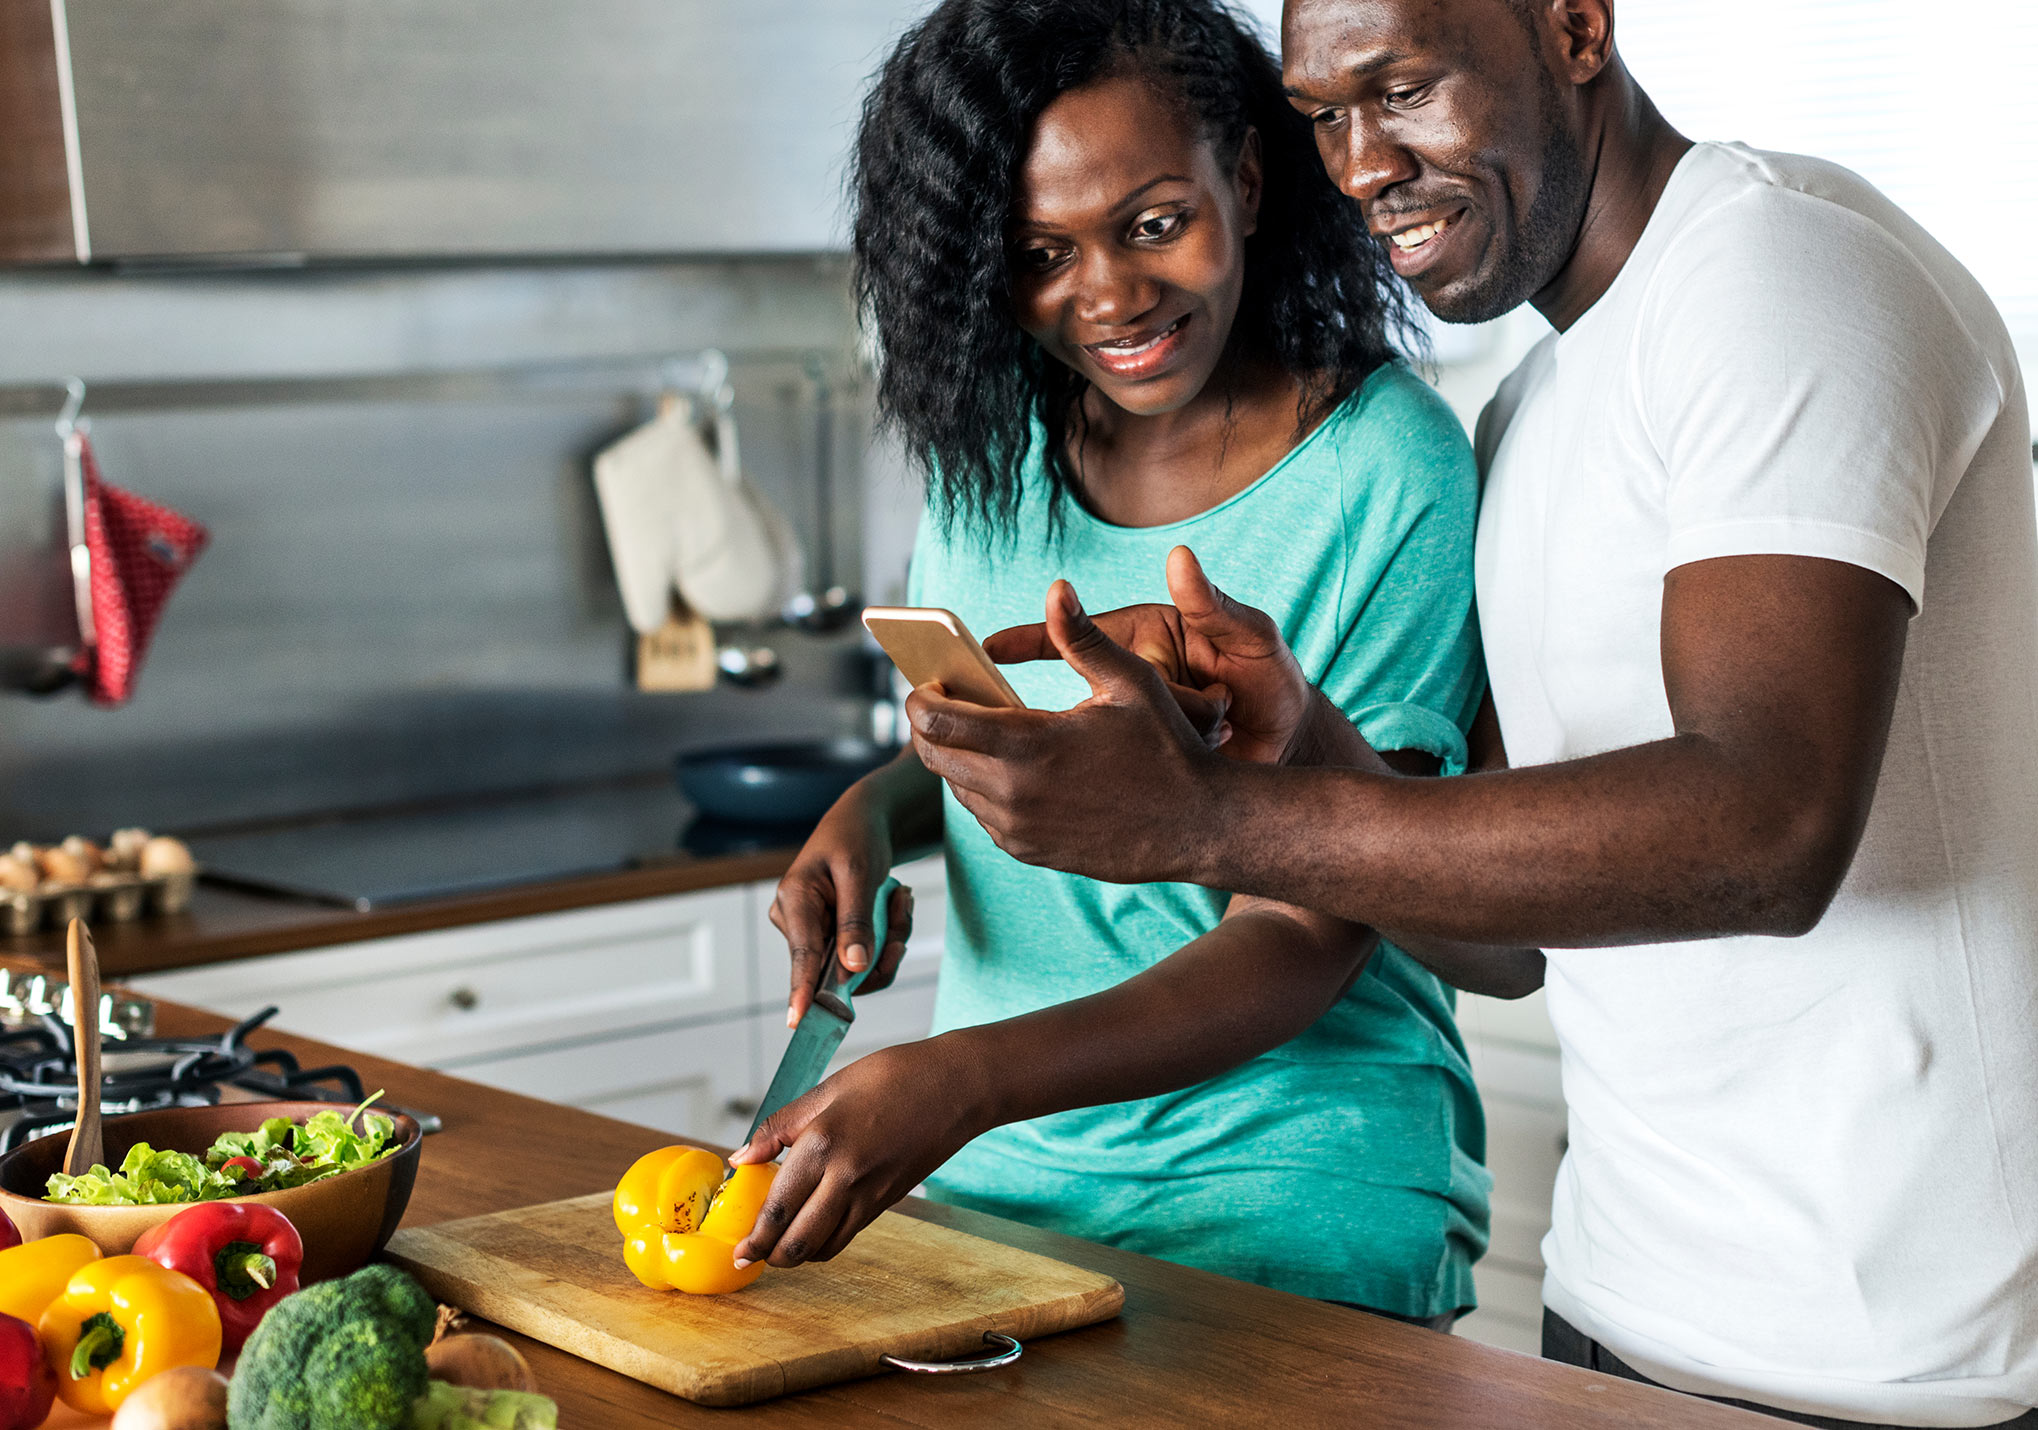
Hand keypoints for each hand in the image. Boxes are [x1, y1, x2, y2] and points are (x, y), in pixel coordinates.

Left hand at [727, 1039, 987, 1267]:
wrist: (955, 1087)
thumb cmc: (894, 1077)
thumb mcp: (828, 1089)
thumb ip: (779, 1127)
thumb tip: (742, 1157)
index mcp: (823, 1143)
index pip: (777, 1207)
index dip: (753, 1237)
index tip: (737, 1250)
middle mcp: (845, 1177)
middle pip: (797, 1241)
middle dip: (768, 1257)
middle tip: (750, 1255)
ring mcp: (870, 1194)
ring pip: (824, 1248)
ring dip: (797, 1255)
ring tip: (778, 1246)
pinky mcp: (887, 1201)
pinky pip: (848, 1235)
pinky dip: (824, 1243)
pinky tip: (813, 1229)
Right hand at [769, 794, 916, 1027]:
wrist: (863, 822)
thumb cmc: (855, 838)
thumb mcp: (860, 873)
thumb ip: (855, 922)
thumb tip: (851, 970)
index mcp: (794, 900)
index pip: (802, 955)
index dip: (802, 990)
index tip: (798, 1021)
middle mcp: (796, 922)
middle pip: (839, 967)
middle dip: (881, 946)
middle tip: (900, 906)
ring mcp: (813, 933)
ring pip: (858, 967)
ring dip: (890, 938)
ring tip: (899, 898)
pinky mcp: (832, 940)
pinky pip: (865, 959)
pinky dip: (888, 936)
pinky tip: (894, 903)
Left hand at [909, 579, 1222, 883]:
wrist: (1200, 826)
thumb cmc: (1169, 747)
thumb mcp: (1130, 681)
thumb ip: (1082, 636)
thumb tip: (1057, 588)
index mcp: (1030, 745)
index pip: (935, 723)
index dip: (920, 699)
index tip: (929, 682)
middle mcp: (1014, 793)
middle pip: (933, 757)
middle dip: (929, 726)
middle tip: (944, 701)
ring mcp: (1020, 829)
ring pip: (958, 787)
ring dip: (958, 757)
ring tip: (981, 729)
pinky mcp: (1030, 851)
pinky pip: (984, 816)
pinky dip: (985, 788)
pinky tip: (1011, 767)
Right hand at [983, 545, 1310, 763]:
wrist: (1292, 745)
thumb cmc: (1272, 679)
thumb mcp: (1252, 637)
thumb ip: (1215, 604)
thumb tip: (1180, 558)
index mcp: (1141, 638)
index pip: (1074, 636)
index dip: (1030, 640)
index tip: (987, 648)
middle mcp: (1126, 679)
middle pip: (1105, 690)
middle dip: (1168, 697)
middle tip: (1220, 700)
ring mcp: (1130, 723)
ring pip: (1118, 731)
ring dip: (1179, 729)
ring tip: (1227, 721)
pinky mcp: (1140, 763)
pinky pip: (1127, 764)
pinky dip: (1164, 762)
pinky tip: (1208, 749)